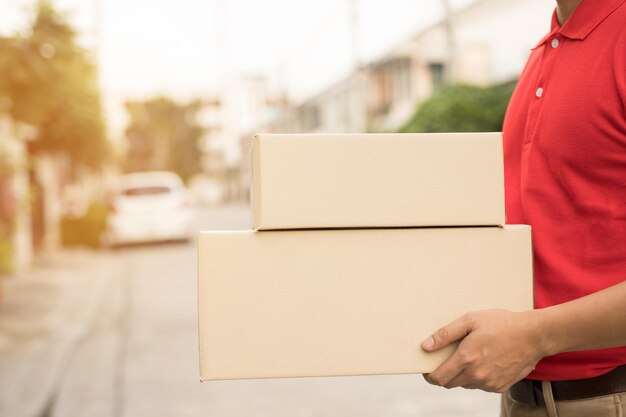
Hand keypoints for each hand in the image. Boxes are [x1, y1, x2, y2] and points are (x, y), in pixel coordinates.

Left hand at [421, 309, 544, 392]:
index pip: (439, 378)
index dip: (430, 376)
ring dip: (461, 375)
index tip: (427, 369)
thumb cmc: (501, 323)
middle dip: (444, 374)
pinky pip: (480, 385)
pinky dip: (477, 377)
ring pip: (465, 384)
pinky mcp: (500, 387)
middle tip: (446, 360)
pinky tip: (484, 361)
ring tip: (468, 356)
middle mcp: (477, 375)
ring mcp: (489, 383)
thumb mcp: (470, 320)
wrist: (534, 335)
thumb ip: (445, 334)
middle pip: (449, 384)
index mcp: (467, 359)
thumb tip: (426, 346)